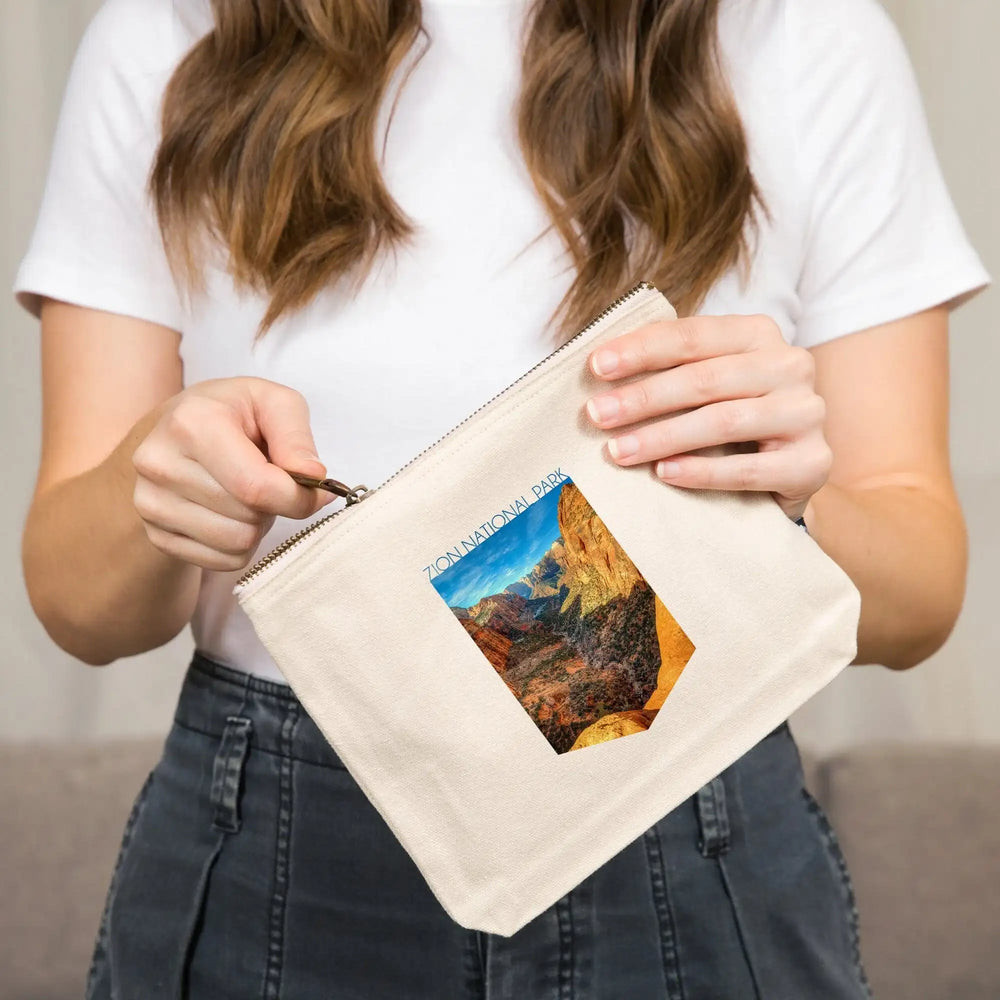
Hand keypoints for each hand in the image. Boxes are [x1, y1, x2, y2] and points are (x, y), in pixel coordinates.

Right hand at [130, 377, 336, 571]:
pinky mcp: (155, 534)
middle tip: (266, 479)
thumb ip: (297, 437)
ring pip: (237, 543)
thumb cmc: (232, 414)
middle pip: (248, 517)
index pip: (256, 486)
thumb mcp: (273, 402)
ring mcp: (150, 502)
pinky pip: (222, 560)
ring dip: (257, 525)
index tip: (315, 490)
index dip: (298, 497)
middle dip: (273, 505)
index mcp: (192, 423)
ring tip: (246, 494)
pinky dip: (239, 544)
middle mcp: (161, 464)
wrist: (173, 431)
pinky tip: (229, 512)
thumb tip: (313, 477)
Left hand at [585, 314, 831, 519]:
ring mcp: (807, 413)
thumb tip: (597, 370)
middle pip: (705, 378)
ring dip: (663, 436)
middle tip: (597, 415)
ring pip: (724, 421)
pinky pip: (749, 469)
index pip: (692, 336)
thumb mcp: (704, 384)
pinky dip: (702, 472)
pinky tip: (664, 474)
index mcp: (758, 334)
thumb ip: (668, 369)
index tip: (596, 367)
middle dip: (643, 397)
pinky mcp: (813, 462)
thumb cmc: (731, 421)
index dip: (641, 350)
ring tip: (619, 451)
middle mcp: (790, 365)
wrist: (787, 472)